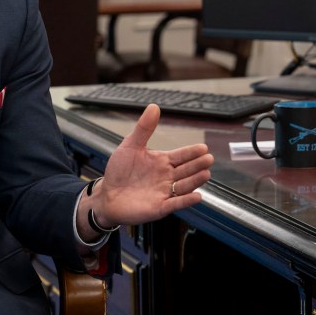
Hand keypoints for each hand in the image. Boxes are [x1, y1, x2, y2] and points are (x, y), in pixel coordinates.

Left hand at [84, 104, 212, 230]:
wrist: (107, 195)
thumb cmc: (119, 171)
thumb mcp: (130, 146)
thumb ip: (144, 128)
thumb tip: (154, 106)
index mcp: (162, 161)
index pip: (182, 155)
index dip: (192, 152)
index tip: (203, 148)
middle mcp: (167, 176)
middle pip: (187, 170)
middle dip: (198, 165)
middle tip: (208, 159)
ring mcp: (165, 192)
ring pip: (185, 186)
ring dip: (196, 181)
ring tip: (206, 174)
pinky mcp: (160, 207)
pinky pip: (176, 204)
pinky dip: (186, 200)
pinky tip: (197, 196)